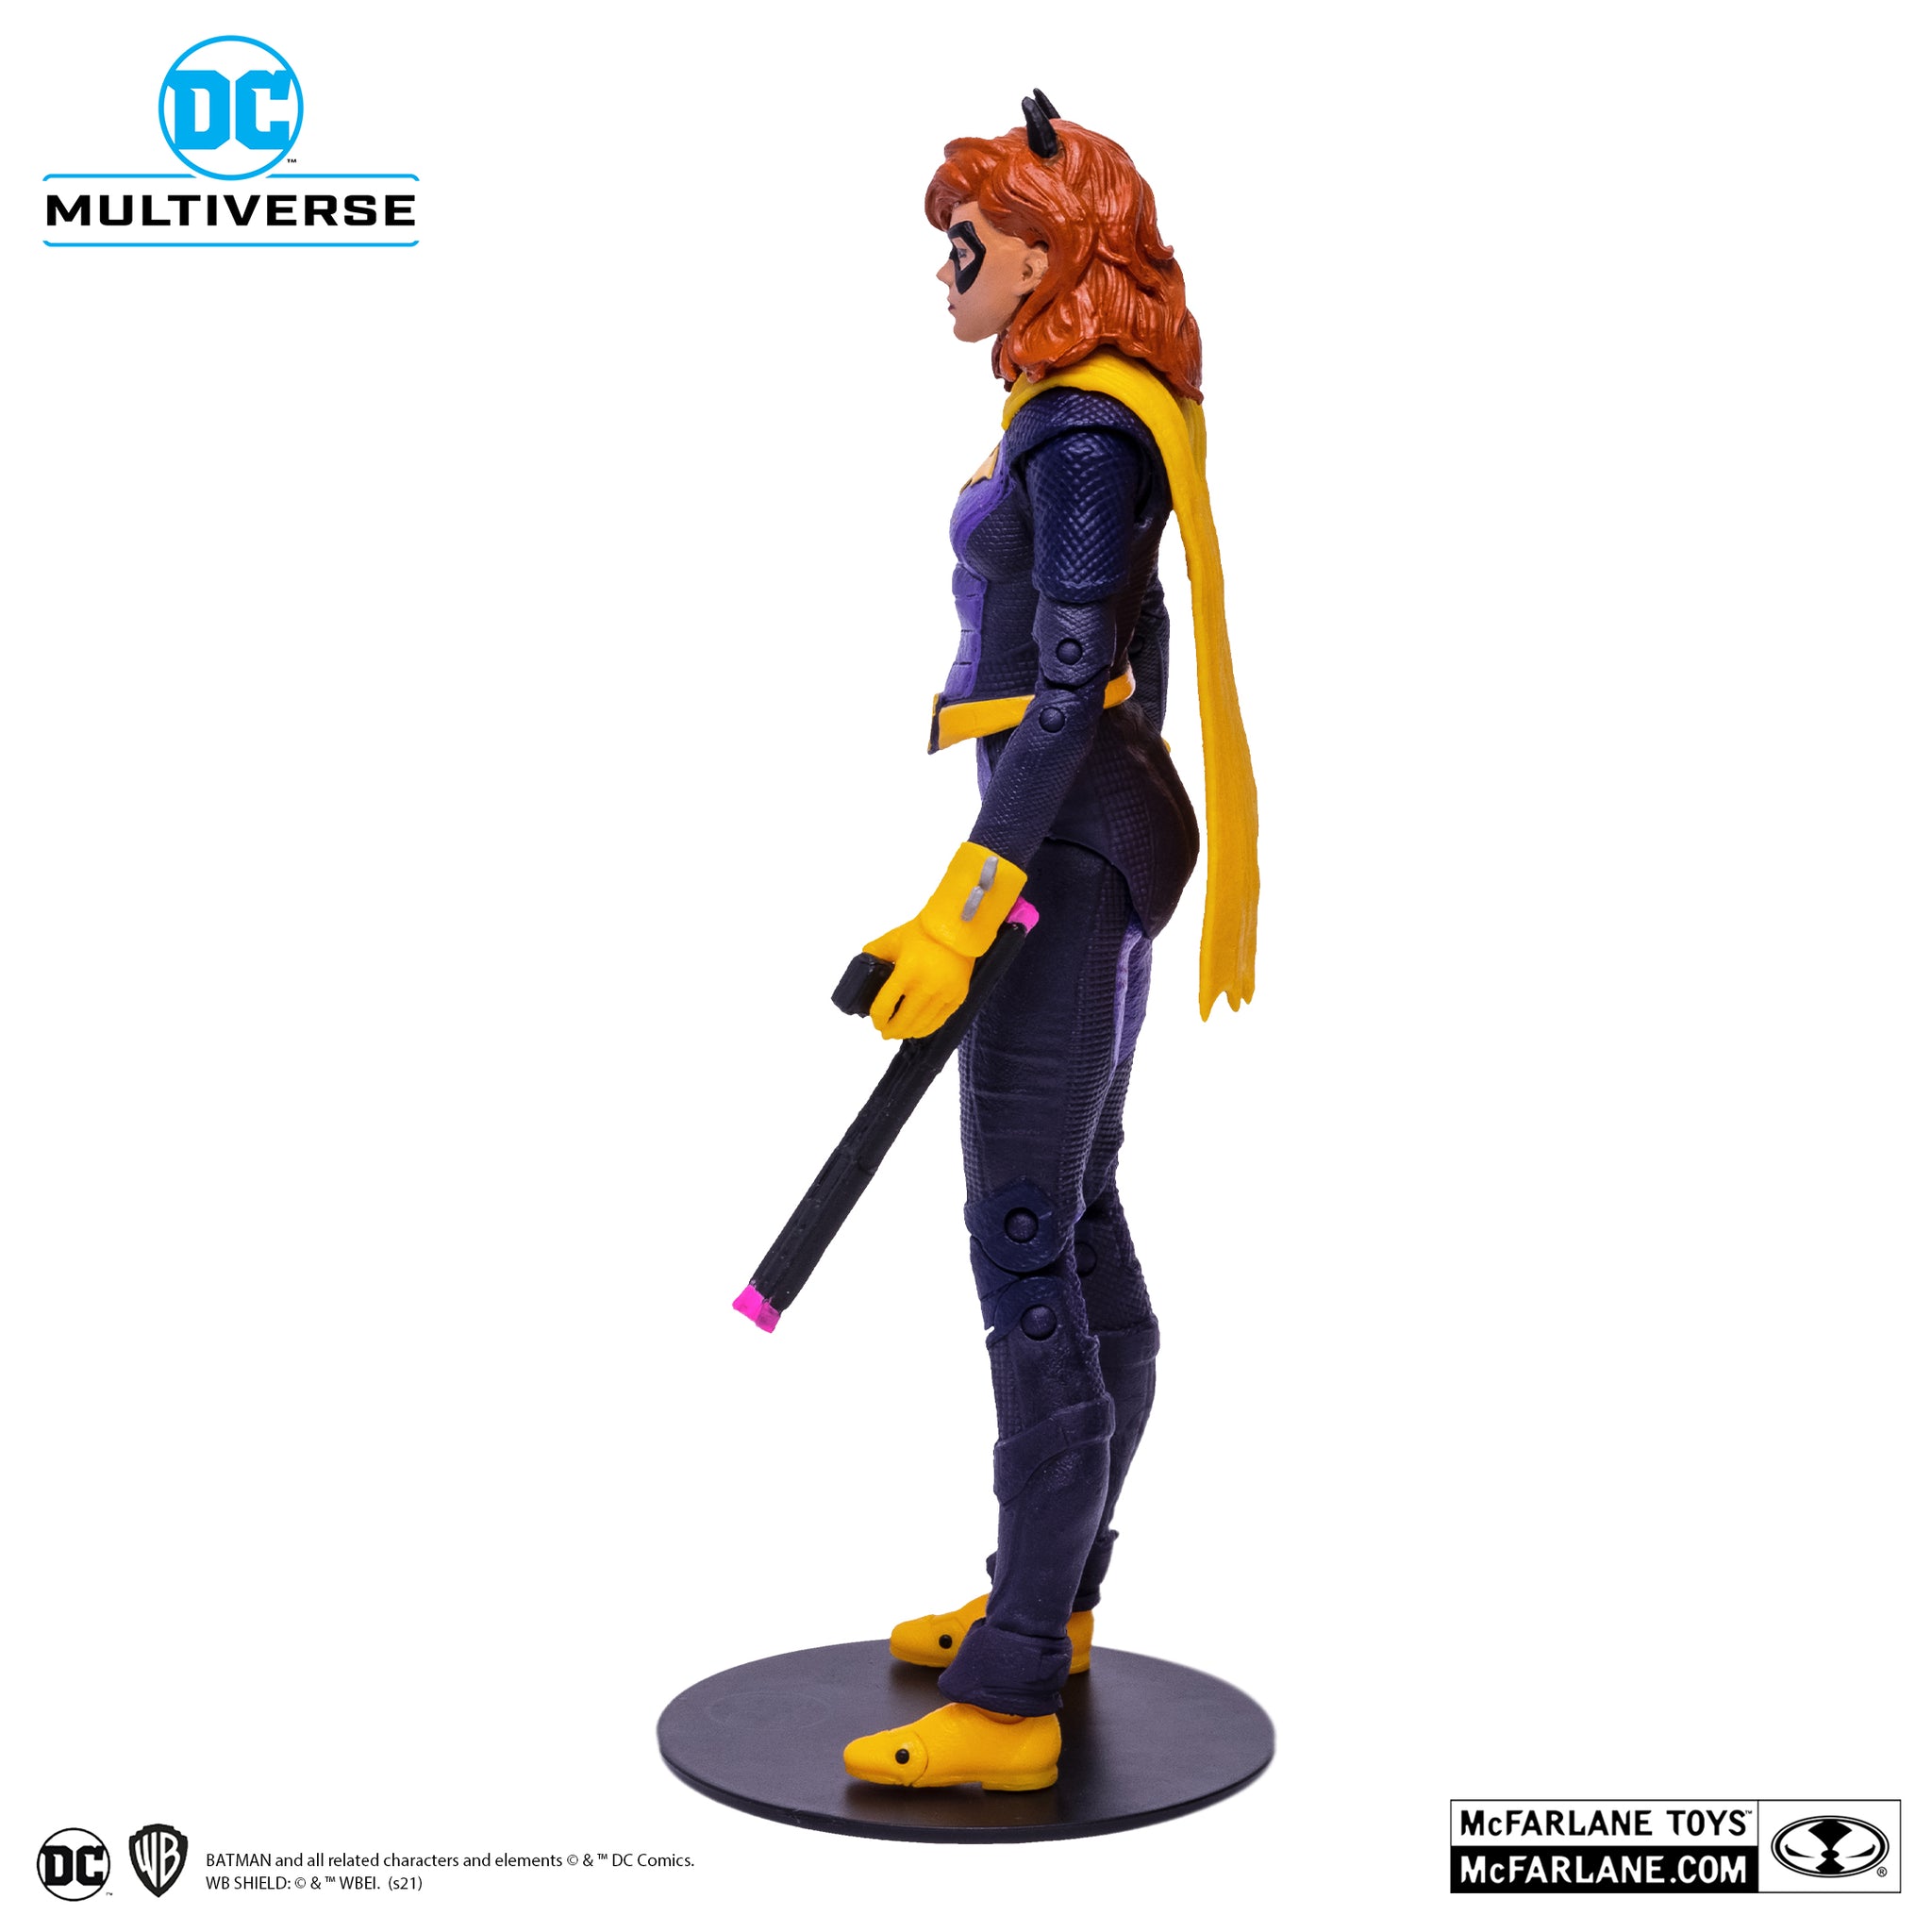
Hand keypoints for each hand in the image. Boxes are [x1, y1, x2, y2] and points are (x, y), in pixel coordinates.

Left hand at [863, 919, 973, 1040]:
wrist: (958, 929)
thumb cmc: (924, 932)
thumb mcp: (894, 939)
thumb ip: (875, 952)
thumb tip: (862, 964)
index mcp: (907, 971)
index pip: (885, 1006)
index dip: (877, 1019)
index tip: (875, 1022)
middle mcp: (926, 985)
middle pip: (903, 1020)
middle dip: (891, 1030)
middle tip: (885, 1033)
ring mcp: (944, 993)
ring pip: (921, 1025)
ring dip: (907, 1032)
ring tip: (900, 1033)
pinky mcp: (957, 996)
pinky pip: (939, 1021)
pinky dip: (926, 1029)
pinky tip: (917, 1030)